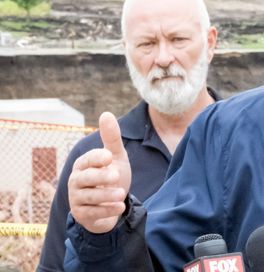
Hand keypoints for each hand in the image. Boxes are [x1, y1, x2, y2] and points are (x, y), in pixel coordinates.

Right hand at [68, 112, 132, 233]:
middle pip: (85, 179)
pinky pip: (93, 213)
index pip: (87, 160)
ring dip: (106, 196)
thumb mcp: (115, 157)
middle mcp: (76, 181)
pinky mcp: (82, 215)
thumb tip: (106, 113)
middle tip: (116, 176)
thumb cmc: (111, 176)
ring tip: (122, 193)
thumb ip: (111, 138)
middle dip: (100, 177)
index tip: (109, 156)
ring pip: (90, 197)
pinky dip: (107, 211)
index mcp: (83, 165)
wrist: (113, 204)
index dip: (97, 158)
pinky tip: (120, 207)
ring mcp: (77, 199)